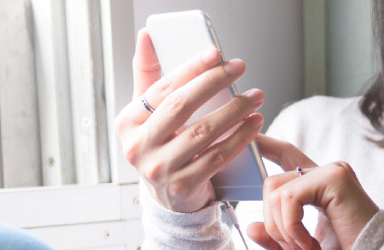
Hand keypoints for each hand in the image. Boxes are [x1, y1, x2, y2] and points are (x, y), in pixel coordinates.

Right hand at [115, 28, 260, 212]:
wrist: (168, 197)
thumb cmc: (161, 144)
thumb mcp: (148, 113)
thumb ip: (148, 75)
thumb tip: (146, 35)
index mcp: (128, 122)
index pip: (162, 88)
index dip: (190, 69)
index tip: (216, 54)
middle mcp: (138, 146)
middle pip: (181, 106)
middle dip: (214, 83)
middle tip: (239, 68)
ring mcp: (159, 169)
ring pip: (203, 132)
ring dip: (234, 111)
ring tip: (254, 96)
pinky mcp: (182, 186)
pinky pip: (217, 158)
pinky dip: (240, 139)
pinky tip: (255, 124)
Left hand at [246, 136, 379, 249]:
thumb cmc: (347, 248)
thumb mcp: (300, 245)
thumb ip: (276, 237)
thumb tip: (252, 226)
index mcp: (319, 185)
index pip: (287, 155)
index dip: (265, 146)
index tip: (248, 141)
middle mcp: (326, 173)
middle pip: (271, 182)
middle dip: (271, 222)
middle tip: (292, 247)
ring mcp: (332, 172)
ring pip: (276, 191)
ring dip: (282, 228)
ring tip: (304, 247)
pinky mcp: (335, 178)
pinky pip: (289, 197)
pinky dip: (291, 226)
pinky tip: (309, 243)